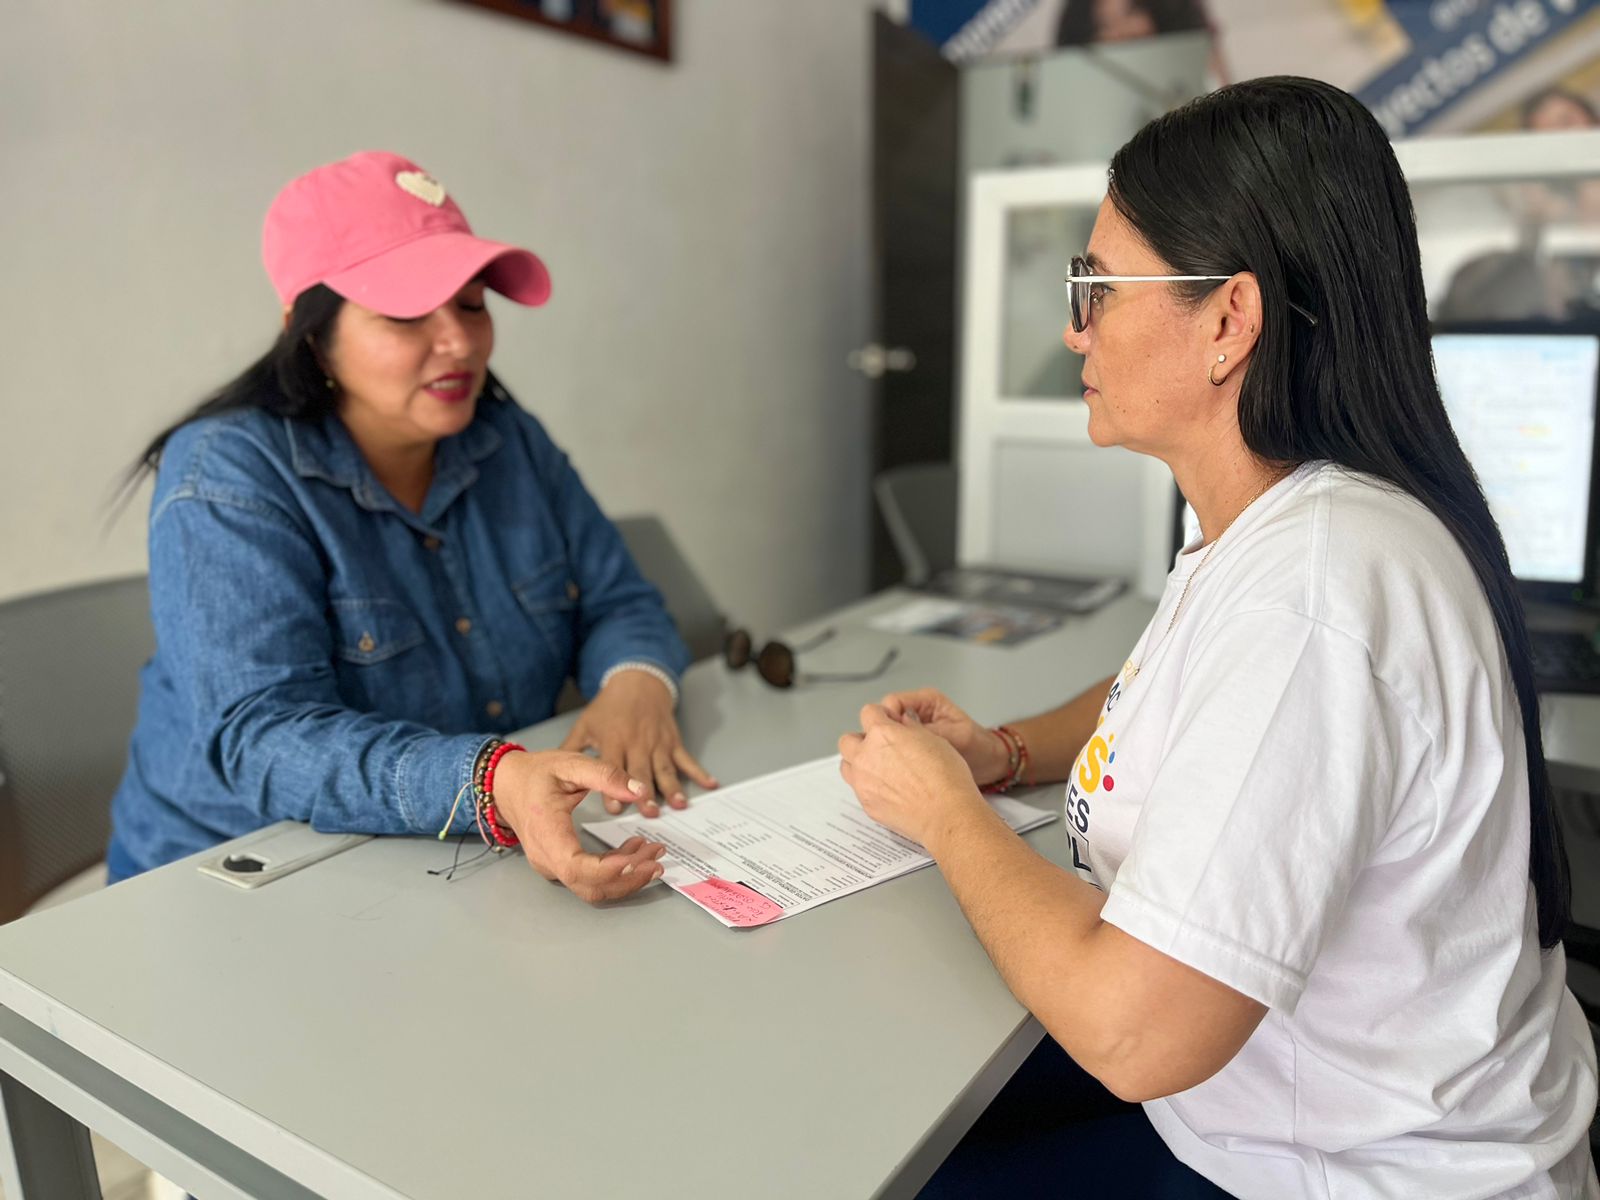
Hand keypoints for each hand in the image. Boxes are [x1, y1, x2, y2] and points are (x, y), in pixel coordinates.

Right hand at [489, 750, 667, 903]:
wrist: (506, 784)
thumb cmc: (536, 773)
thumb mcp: (571, 764)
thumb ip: (606, 775)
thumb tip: (640, 789)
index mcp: (546, 834)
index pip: (577, 868)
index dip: (611, 870)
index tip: (641, 857)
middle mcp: (547, 858)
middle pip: (590, 887)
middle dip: (629, 877)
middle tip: (658, 857)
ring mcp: (551, 866)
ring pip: (592, 889)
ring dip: (626, 878)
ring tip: (652, 854)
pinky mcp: (559, 865)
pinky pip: (590, 879)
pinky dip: (616, 871)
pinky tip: (634, 851)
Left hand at [560, 669, 717, 814]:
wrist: (637, 683)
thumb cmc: (609, 707)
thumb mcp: (586, 725)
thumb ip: (572, 749)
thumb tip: (553, 772)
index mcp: (614, 740)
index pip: (612, 766)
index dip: (613, 787)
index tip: (614, 808)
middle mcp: (637, 743)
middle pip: (642, 771)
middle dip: (646, 792)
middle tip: (649, 812)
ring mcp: (657, 742)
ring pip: (665, 768)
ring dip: (673, 787)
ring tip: (679, 804)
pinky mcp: (673, 741)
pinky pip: (687, 759)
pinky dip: (699, 772)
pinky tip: (710, 784)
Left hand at [838, 704, 986, 849]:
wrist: (946, 813)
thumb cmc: (946, 778)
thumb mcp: (934, 738)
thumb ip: (911, 728)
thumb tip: (904, 723)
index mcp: (882, 734)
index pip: (868, 712)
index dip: (880, 715)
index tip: (888, 722)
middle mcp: (866, 756)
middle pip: (848, 740)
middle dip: (861, 741)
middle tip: (881, 747)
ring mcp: (863, 782)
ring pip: (847, 766)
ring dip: (859, 764)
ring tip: (881, 769)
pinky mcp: (866, 804)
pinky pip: (859, 790)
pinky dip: (869, 787)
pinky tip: (890, 790)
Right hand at [878, 688, 1009, 786]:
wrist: (987, 764)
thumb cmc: (978, 747)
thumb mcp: (957, 736)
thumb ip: (930, 731)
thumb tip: (903, 731)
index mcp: (927, 701)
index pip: (892, 702)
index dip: (888, 719)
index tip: (893, 737)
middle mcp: (915, 712)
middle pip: (883, 719)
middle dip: (885, 736)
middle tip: (897, 753)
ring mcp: (910, 729)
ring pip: (884, 736)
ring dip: (889, 750)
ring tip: (903, 763)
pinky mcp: (910, 745)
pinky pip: (891, 749)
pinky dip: (893, 759)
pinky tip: (904, 769)